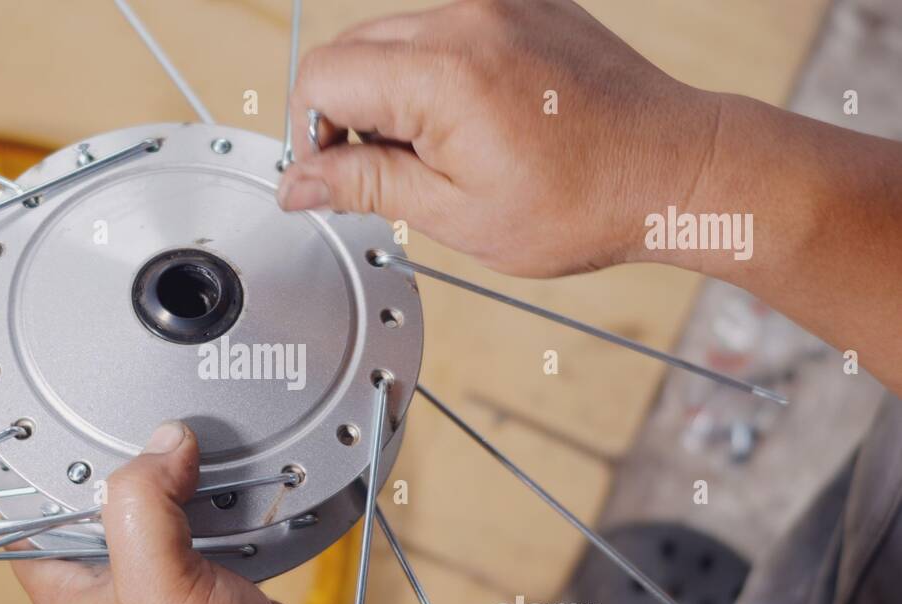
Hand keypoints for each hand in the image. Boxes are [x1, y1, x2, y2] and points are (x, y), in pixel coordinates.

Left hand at [11, 421, 356, 603]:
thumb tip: (163, 441)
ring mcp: (167, 586)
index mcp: (73, 593)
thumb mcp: (155, 583)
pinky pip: (212, 524)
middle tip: (147, 420)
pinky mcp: (216, 582)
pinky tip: (238, 484)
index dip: (45, 468)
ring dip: (185, 478)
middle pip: (105, 501)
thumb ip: (142, 505)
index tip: (62, 420)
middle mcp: (115, 588)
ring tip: (197, 445)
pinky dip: (226, 500)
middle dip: (129, 462)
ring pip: (163, 508)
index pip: (36, 514)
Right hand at [277, 0, 720, 277]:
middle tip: (392, 171)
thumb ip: (364, 184)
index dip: (314, 134)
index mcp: (443, 72)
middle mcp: (467, 18)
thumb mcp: (455, 213)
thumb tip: (298, 183)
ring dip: (394, 92)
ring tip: (443, 149)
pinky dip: (436, 71)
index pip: (324, 78)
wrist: (675, 169)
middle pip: (354, 50)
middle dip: (350, 113)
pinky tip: (474, 120)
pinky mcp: (523, 3)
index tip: (332, 173)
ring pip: (395, 37)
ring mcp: (498, 3)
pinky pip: (446, 28)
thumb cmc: (584, 202)